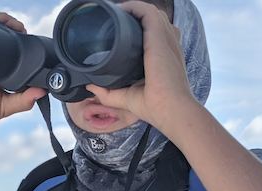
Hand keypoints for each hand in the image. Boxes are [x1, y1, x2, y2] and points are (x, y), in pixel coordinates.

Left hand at [85, 1, 196, 130]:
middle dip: (135, 15)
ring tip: (116, 14)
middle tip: (115, 21)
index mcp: (163, 57)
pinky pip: (147, 11)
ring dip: (134, 9)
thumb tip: (90, 86)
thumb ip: (108, 93)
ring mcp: (165, 39)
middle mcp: (167, 45)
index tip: (120, 30)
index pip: (156, 34)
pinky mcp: (159, 37)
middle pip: (154, 19)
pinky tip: (120, 10)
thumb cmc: (155, 107)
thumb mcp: (126, 98)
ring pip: (151, 12)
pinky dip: (134, 7)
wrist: (171, 110)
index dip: (140, 28)